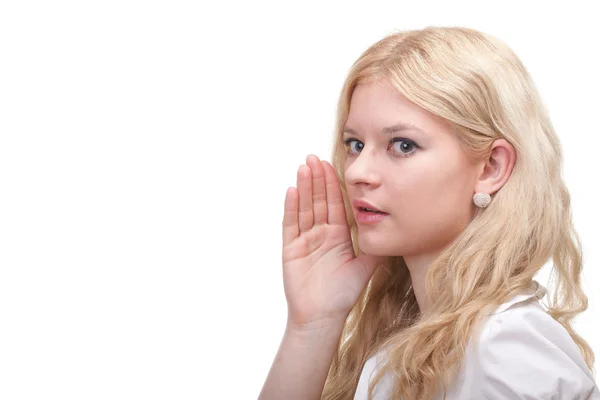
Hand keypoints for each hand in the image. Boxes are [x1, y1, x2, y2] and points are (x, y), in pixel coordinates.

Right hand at [281, 154, 384, 329]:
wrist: (323, 317)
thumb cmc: (342, 295)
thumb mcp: (366, 267)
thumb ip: (378, 247)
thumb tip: (396, 227)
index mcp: (337, 235)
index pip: (336, 204)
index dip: (334, 184)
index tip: (333, 163)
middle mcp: (320, 234)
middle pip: (319, 201)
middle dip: (317, 178)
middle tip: (315, 157)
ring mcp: (304, 240)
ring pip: (305, 208)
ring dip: (304, 187)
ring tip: (304, 166)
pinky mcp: (291, 249)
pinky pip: (291, 224)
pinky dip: (291, 207)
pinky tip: (292, 190)